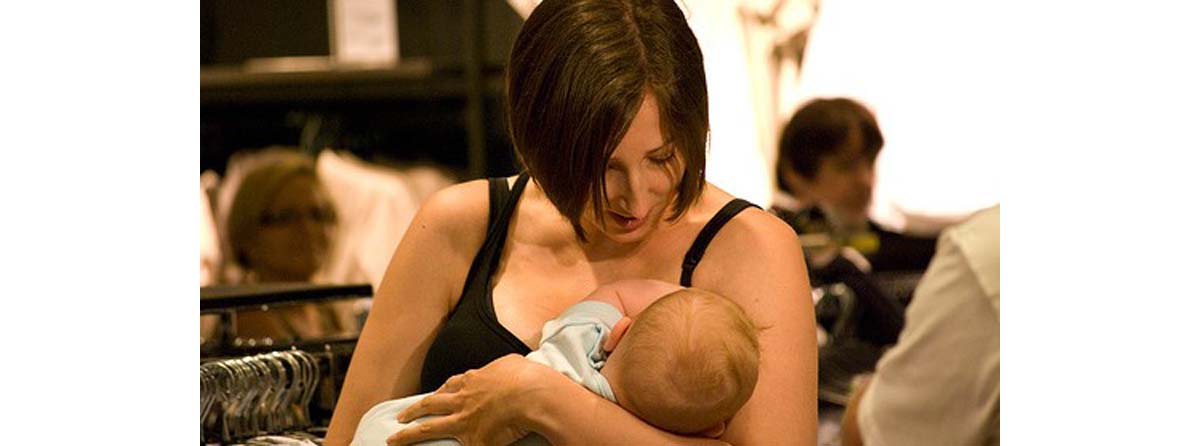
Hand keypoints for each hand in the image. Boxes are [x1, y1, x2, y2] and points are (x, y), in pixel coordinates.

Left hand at [387, 354, 552, 445]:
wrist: (533, 394)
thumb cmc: (527, 377)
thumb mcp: (511, 363)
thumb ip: (502, 367)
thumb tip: (507, 368)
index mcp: (473, 380)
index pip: (450, 386)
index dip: (439, 393)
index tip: (431, 397)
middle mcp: (463, 399)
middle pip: (430, 405)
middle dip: (413, 411)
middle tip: (400, 417)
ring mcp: (464, 420)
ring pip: (430, 428)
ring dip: (409, 435)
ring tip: (394, 439)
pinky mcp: (473, 439)